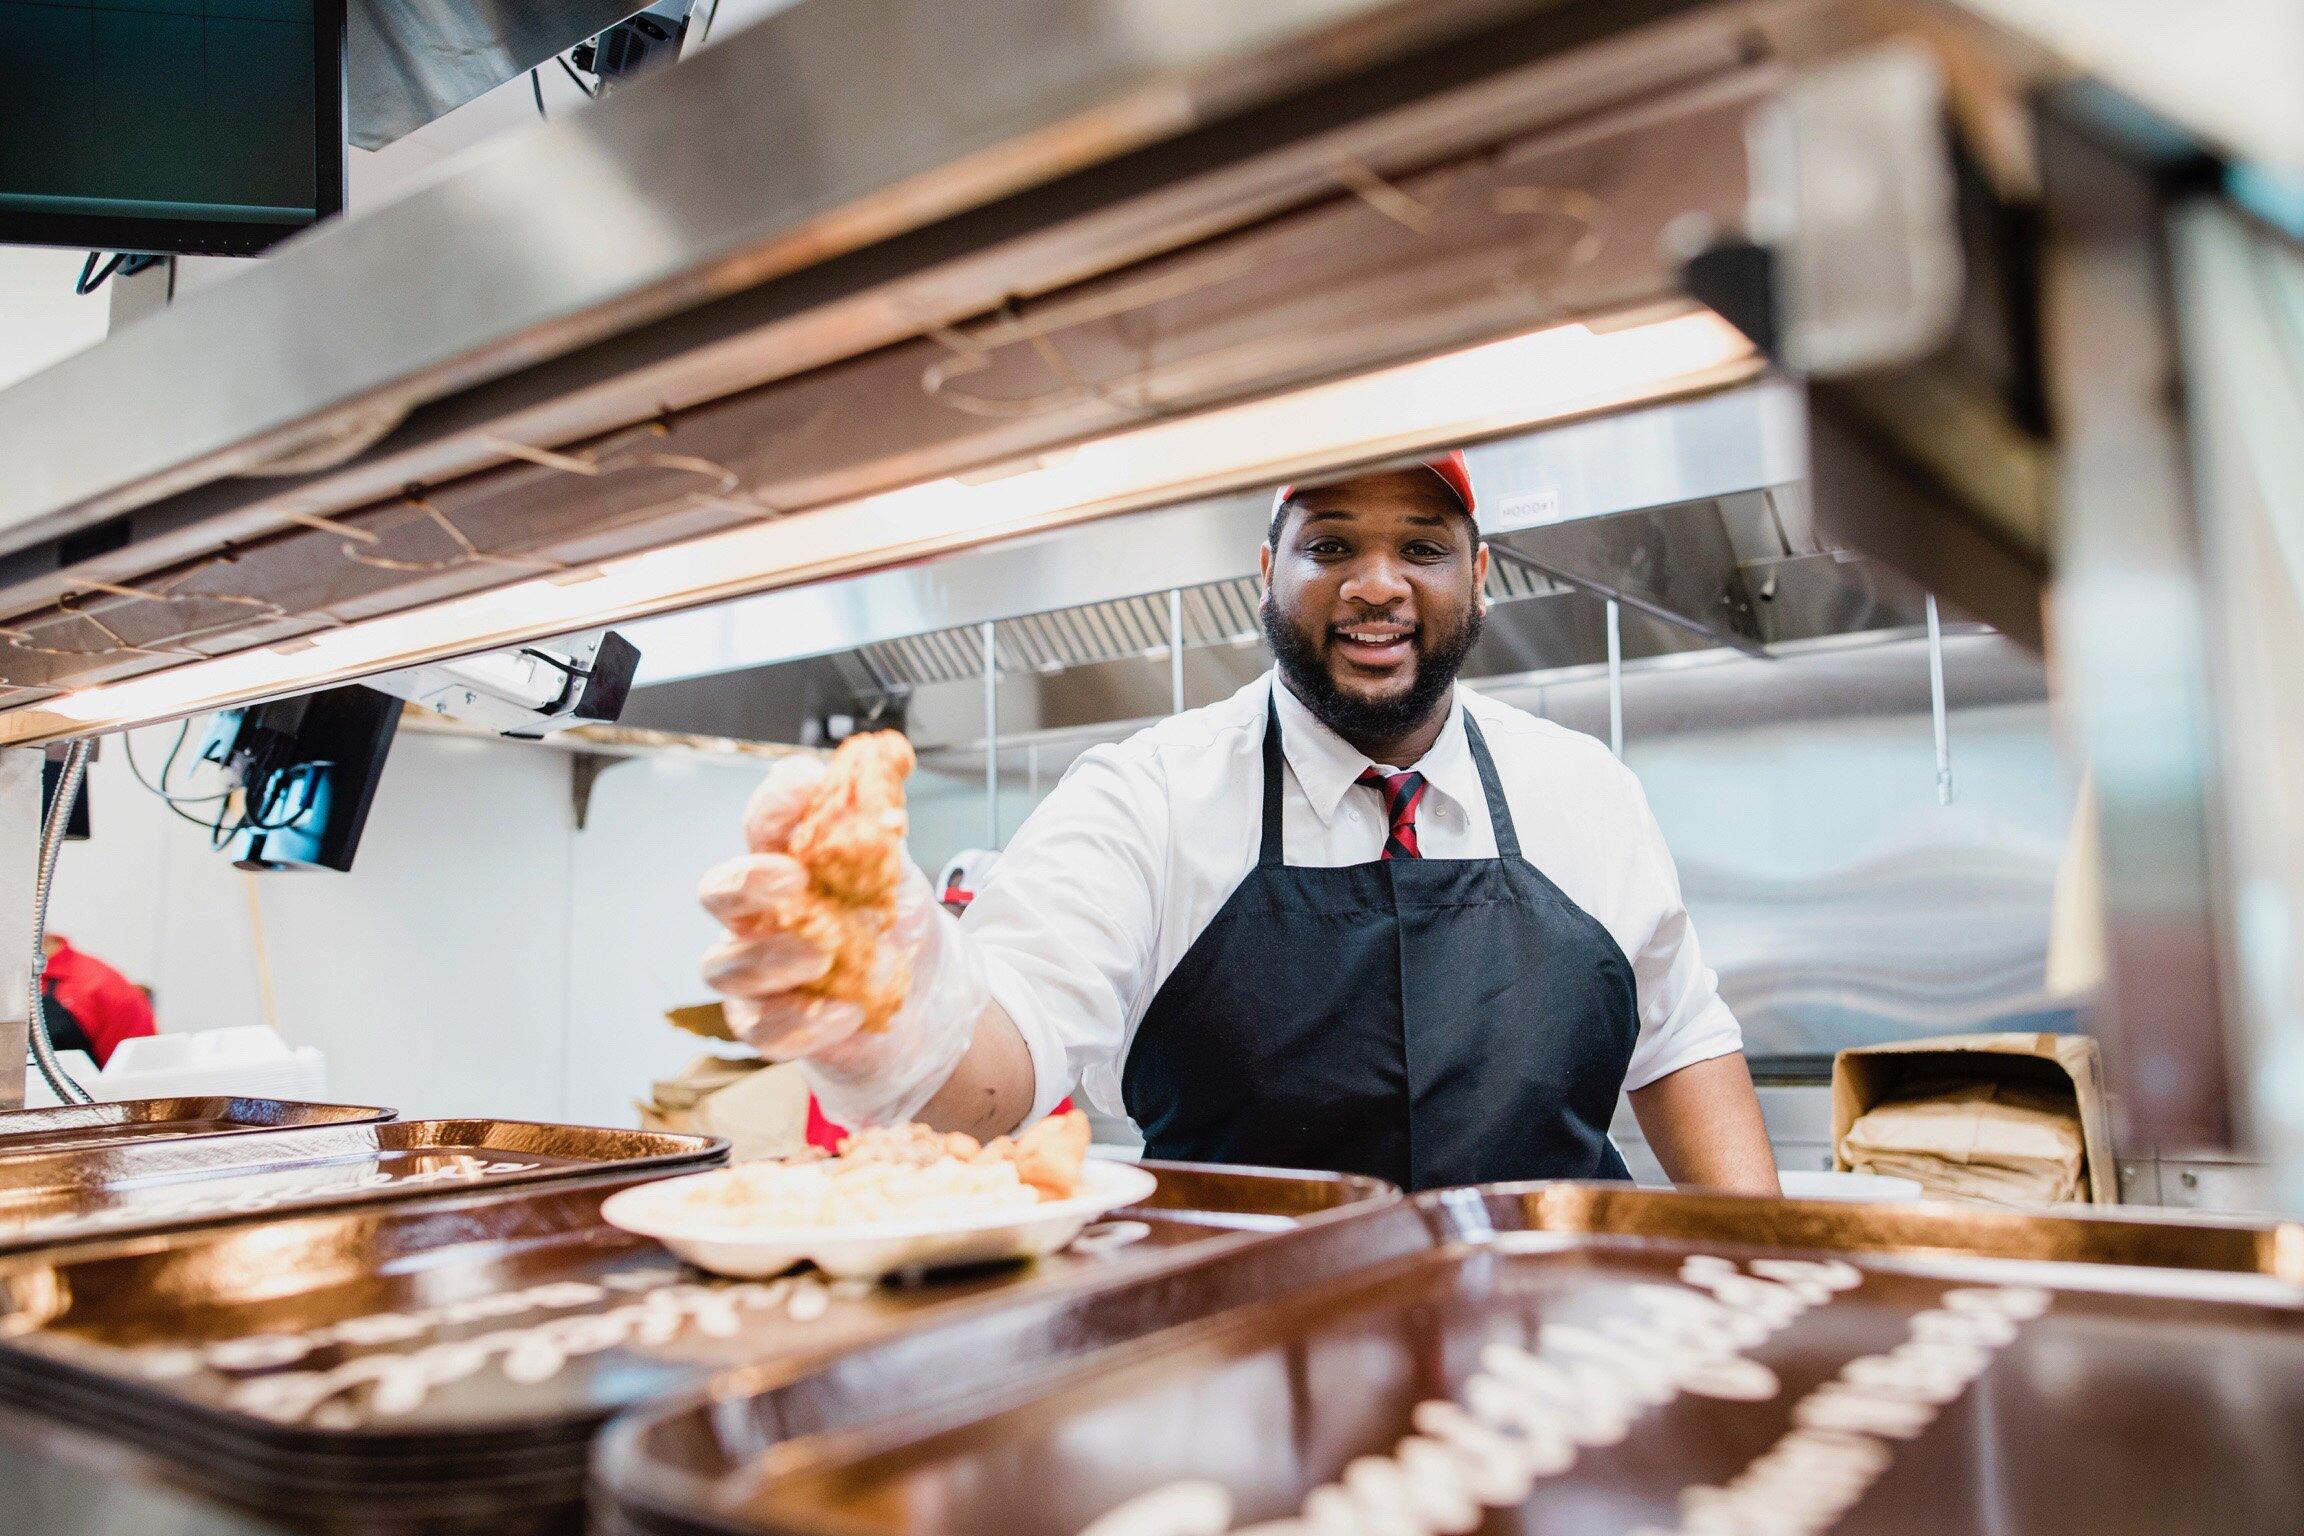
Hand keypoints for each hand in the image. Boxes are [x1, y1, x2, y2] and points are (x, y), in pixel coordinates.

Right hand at [695, 752, 989, 1125]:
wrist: (922, 993)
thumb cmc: (891, 921)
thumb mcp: (895, 865)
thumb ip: (881, 815)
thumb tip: (889, 752)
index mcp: (783, 861)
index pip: (762, 822)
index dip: (775, 802)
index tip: (807, 786)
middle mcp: (758, 915)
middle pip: (717, 892)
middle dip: (746, 882)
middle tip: (792, 880)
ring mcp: (758, 973)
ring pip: (724, 967)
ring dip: (770, 959)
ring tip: (824, 956)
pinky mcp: (773, 1026)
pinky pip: (761, 1029)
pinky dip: (800, 1022)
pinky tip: (847, 1010)